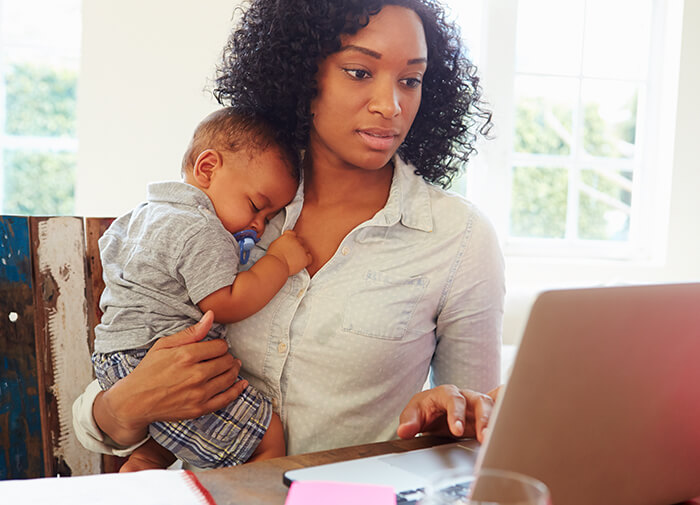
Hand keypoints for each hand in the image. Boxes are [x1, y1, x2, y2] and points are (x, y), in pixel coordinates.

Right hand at [94, 311, 247, 445]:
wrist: (134, 401)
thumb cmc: (148, 370)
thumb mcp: (164, 345)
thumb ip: (191, 332)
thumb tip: (211, 316)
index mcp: (186, 356)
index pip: (220, 346)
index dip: (220, 345)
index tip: (216, 347)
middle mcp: (195, 374)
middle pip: (226, 361)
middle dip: (227, 357)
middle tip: (224, 357)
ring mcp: (198, 393)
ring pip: (229, 378)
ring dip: (233, 370)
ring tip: (231, 366)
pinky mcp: (199, 409)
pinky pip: (226, 399)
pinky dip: (237, 390)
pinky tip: (241, 384)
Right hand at [267, 230, 311, 274]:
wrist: (277, 264)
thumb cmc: (273, 256)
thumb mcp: (275, 244)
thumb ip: (282, 241)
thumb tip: (284, 243)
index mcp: (288, 236)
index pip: (293, 234)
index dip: (291, 239)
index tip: (290, 243)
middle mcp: (296, 241)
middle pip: (300, 241)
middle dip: (297, 246)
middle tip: (292, 252)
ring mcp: (302, 249)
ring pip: (306, 249)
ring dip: (302, 253)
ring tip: (295, 258)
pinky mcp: (305, 258)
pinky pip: (310, 257)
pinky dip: (307, 260)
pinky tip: (302, 262)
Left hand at [397, 384, 501, 442]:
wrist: (434, 412)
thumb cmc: (425, 410)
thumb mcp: (413, 414)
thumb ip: (409, 422)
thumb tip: (404, 431)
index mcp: (446, 393)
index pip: (454, 399)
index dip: (456, 414)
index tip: (456, 430)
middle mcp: (465, 396)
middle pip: (479, 400)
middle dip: (483, 418)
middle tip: (483, 437)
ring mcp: (477, 405)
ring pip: (493, 407)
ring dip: (495, 423)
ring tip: (493, 441)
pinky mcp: (486, 415)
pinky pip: (502, 408)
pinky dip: (510, 413)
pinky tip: (516, 422)